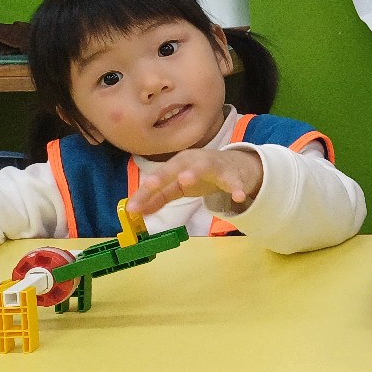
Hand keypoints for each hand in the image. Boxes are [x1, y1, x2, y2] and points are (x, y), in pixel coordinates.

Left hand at [127, 148, 263, 215]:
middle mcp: (195, 160)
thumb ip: (158, 197)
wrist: (236, 166)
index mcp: (179, 163)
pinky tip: (239, 197)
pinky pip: (234, 182)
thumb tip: (134, 211)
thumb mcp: (178, 186)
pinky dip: (237, 188)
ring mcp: (215, 166)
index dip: (145, 191)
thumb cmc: (202, 175)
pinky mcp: (233, 175)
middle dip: (164, 174)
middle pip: (177, 165)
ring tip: (185, 180)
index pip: (159, 176)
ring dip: (194, 172)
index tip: (133, 207)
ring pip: (204, 167)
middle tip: (151, 184)